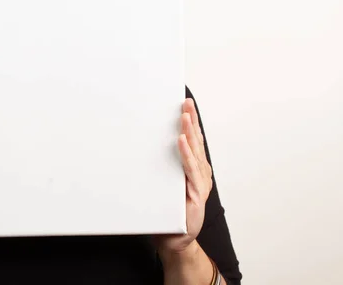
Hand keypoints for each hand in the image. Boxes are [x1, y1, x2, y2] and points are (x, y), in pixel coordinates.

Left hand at [153, 98, 212, 262]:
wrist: (172, 238)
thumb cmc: (167, 210)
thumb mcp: (162, 181)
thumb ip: (161, 165)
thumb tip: (142, 143)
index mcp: (193, 167)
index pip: (192, 140)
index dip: (190, 121)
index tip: (185, 103)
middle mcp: (200, 172)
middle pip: (195, 141)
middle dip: (191, 120)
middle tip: (186, 103)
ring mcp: (200, 183)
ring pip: (195, 152)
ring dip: (189, 132)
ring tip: (184, 116)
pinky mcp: (196, 194)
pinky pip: (191, 170)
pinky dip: (187, 154)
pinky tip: (182, 141)